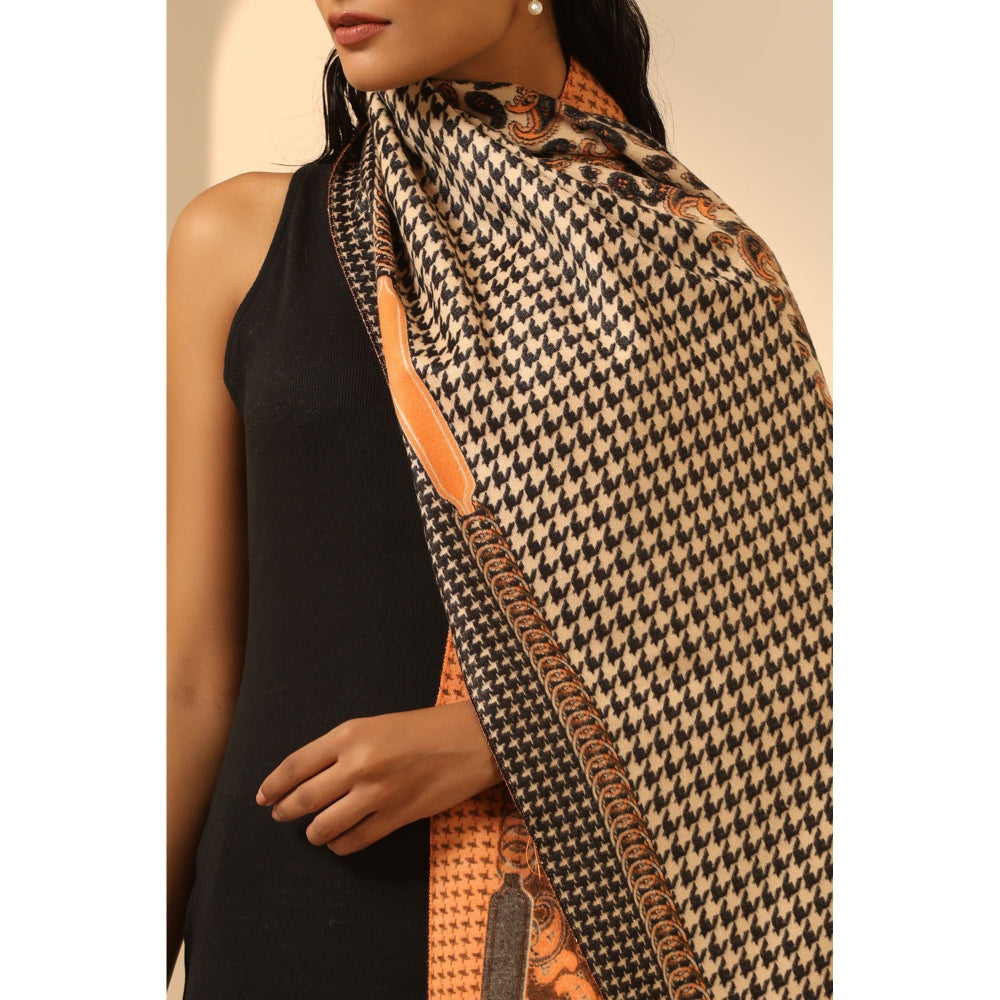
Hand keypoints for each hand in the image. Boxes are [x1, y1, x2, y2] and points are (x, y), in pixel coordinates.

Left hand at [256, 701, 501, 854]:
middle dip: (284, 812)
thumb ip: (341, 746)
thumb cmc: (424, 728)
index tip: (263, 797)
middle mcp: (357, 764)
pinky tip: (340, 842)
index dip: (273, 785)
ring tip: (314, 832)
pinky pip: (354, 841)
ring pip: (323, 827)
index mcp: (349, 734)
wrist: (471, 739)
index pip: (295, 765)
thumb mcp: (376, 724)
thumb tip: (307, 775)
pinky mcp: (397, 817)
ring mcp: (377, 793)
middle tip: (280, 816)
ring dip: (313, 834)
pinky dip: (340, 846)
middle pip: (303, 800)